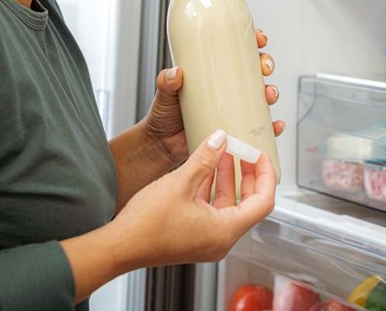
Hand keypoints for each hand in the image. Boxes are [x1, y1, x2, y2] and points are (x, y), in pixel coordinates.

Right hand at [110, 129, 275, 267]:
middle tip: (244, 152)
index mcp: (225, 231)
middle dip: (247, 174)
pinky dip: (212, 189)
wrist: (119, 246)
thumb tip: (221, 139)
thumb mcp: (180, 182)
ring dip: (227, 178)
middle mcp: (220, 240)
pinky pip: (213, 210)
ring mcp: (207, 240)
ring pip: (229, 205)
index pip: (263, 201)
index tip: (260, 156)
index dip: (266, 174)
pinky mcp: (194, 237)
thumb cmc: (146, 225)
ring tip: (223, 153)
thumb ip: (205, 158)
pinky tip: (203, 169)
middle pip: (249, 204)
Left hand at [144, 29, 284, 165]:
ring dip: (271, 92)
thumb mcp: (164, 93)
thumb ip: (166, 81)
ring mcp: (233, 108)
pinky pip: (260, 127)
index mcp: (212, 72)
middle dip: (266, 65)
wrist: (162, 146)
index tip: (259, 40)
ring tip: (268, 96)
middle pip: (255, 70)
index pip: (236, 50)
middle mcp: (226, 88)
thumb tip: (176, 73)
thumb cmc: (164, 115)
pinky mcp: (236, 129)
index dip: (252, 41)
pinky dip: (272, 126)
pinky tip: (275, 125)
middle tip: (264, 68)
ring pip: (261, 95)